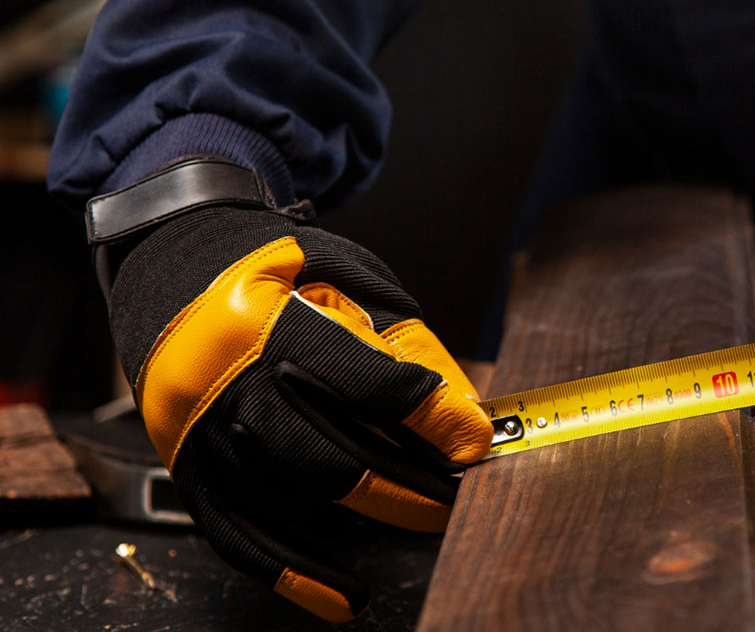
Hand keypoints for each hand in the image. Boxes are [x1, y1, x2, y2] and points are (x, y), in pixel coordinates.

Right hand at [104, 185, 489, 620]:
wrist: (178, 264)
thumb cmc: (277, 272)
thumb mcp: (354, 284)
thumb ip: (410, 352)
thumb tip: (464, 419)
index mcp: (273, 324)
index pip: (370, 387)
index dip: (432, 420)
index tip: (473, 441)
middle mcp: (228, 384)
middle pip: (332, 458)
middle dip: (407, 486)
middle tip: (453, 498)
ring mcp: (203, 432)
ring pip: (292, 501)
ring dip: (363, 525)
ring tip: (421, 528)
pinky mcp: (189, 466)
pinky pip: (238, 535)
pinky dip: (292, 571)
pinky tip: (338, 593)